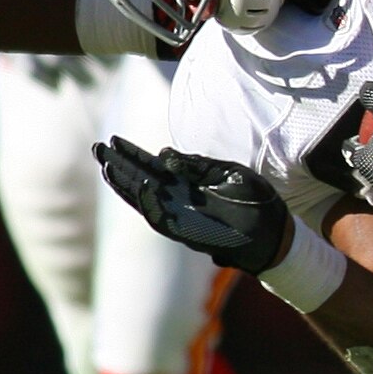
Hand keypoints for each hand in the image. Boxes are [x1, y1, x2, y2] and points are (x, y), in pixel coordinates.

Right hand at [93, 136, 291, 273]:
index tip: (112, 140)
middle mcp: (178, 200)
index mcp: (186, 183)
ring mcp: (181, 217)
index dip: (131, 154)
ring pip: (144, 201)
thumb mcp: (227, 172)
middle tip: (96, 148)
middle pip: (139, 180)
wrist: (276, 231)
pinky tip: (141, 186)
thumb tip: (162, 154)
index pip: (150, 166)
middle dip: (118, 166)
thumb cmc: (255, 200)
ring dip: (125, 185)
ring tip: (107, 167)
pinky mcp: (188, 234)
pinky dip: (152, 204)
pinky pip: (163, 220)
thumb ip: (196, 164)